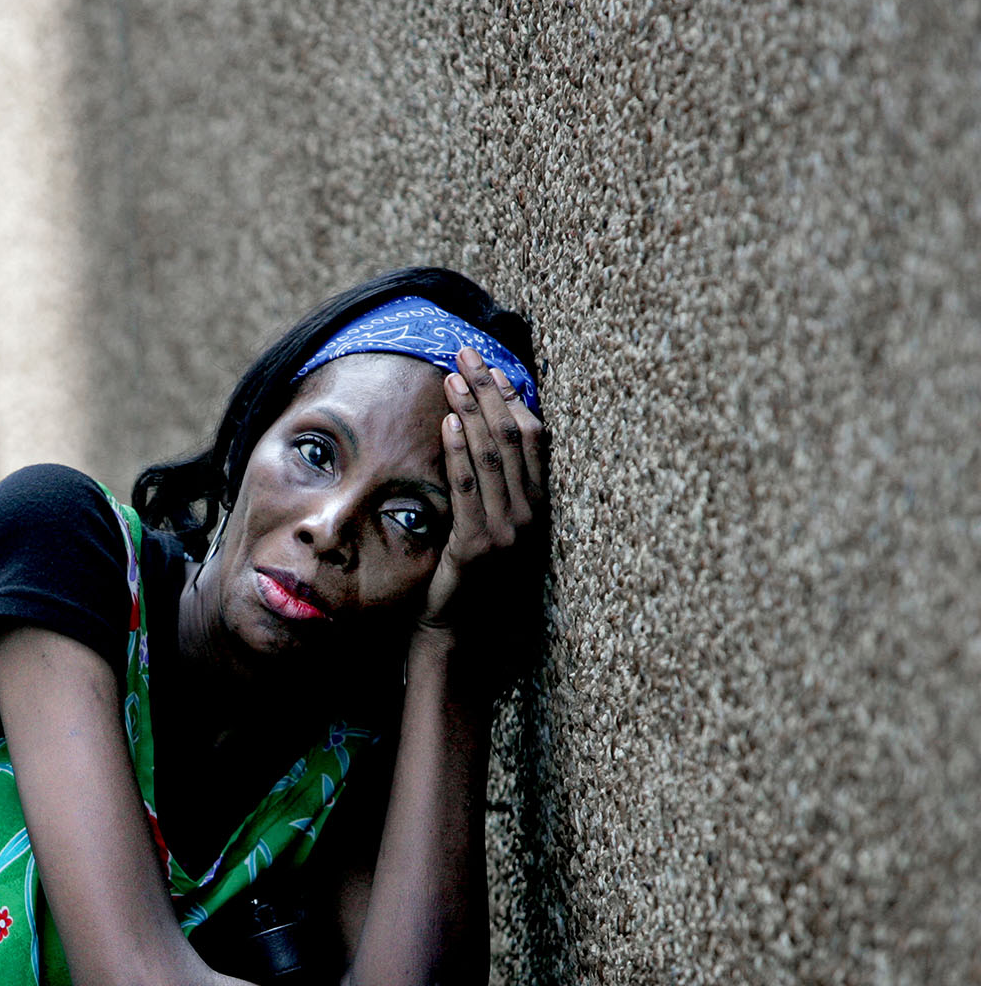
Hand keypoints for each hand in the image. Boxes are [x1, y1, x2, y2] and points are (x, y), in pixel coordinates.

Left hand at [418, 347, 549, 674]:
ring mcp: (509, 530)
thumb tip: (470, 434)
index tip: (492, 365)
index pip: (532, 438)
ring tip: (454, 377)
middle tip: (468, 354)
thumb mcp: (483, 523)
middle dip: (491, 391)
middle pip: (514, 437)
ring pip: (493, 457)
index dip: (513, 397)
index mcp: (536, 505)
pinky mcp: (480, 545)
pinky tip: (448, 424)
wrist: (459, 632)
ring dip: (472, 411)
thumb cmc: (466, 576)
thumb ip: (486, 486)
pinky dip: (460, 453)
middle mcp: (530, 514)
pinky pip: (471, 489)